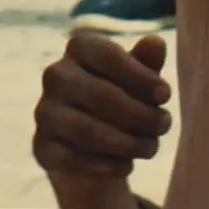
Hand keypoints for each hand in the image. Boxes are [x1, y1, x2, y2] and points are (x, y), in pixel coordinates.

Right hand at [33, 32, 173, 179]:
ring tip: (150, 148)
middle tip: (164, 125)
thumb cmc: (125, 97)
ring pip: (85, 129)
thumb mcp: (141, 79)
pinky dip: (105, 165)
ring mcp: (45, 112)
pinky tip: (127, 165)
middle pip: (99, 94)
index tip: (165, 95)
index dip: (140, 75)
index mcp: (80, 48)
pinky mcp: (43, 146)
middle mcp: (56, 75)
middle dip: (139, 113)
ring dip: (126, 143)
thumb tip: (155, 42)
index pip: (106, 54)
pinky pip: (72, 158)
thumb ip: (148, 62)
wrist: (96, 142)